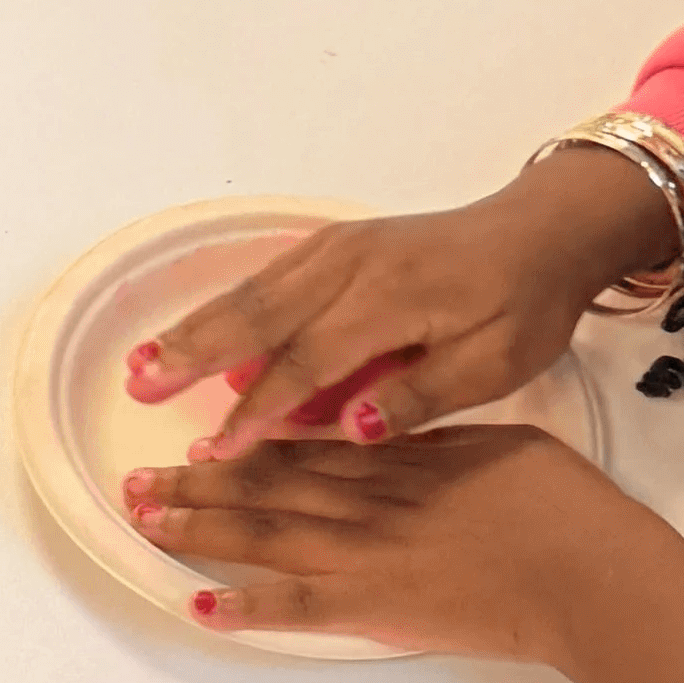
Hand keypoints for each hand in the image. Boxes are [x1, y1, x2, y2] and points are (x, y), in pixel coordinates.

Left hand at [121, 423, 683, 682]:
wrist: (588, 570)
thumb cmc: (562, 506)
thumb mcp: (496, 443)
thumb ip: (436, 436)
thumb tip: (398, 425)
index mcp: (397, 456)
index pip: (302, 444)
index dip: (244, 440)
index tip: (196, 435)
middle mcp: (368, 501)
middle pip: (266, 487)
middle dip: (198, 483)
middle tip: (136, 480)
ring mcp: (367, 557)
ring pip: (265, 536)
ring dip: (201, 529)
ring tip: (145, 521)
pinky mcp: (377, 610)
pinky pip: (298, 609)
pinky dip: (247, 606)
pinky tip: (200, 605)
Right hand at [123, 153, 676, 460]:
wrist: (543, 232)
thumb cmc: (524, 305)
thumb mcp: (496, 364)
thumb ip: (420, 396)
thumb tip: (350, 429)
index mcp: (394, 298)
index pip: (309, 362)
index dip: (259, 410)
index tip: (218, 450)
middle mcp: (355, 265)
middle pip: (260, 315)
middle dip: (195, 354)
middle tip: (140, 388)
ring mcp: (342, 247)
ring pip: (254, 291)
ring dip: (195, 326)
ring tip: (143, 361)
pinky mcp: (339, 243)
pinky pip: (269, 276)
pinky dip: (225, 303)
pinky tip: (192, 328)